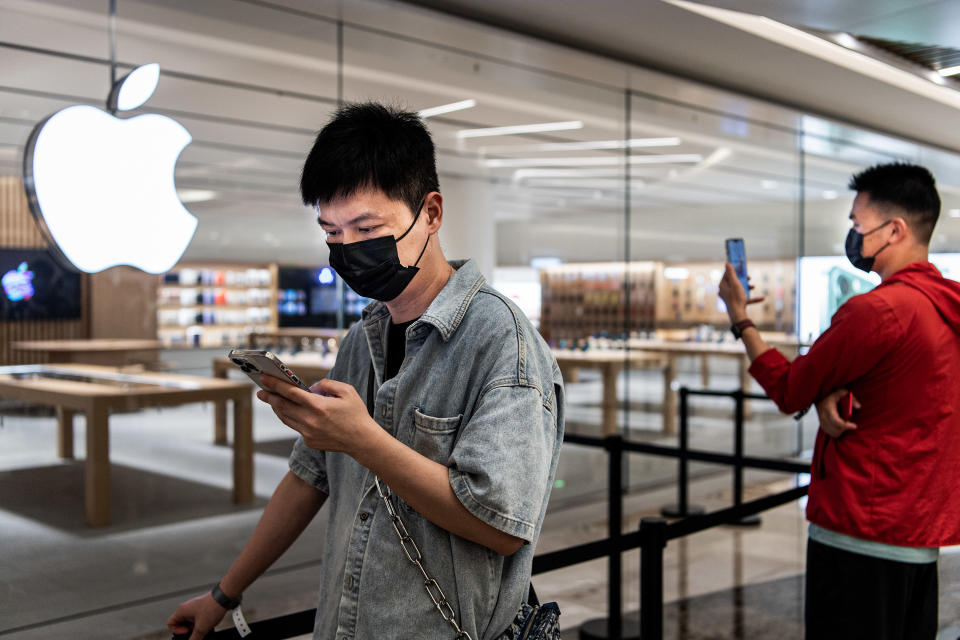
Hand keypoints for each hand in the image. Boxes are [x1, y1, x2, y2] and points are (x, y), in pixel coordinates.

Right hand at [167, 593, 226, 639]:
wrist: (225, 597)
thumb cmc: (212, 607)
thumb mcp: (201, 627)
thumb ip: (194, 638)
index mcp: (181, 610)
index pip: (170, 623)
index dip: (177, 631)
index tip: (187, 632)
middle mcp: (186, 607)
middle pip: (181, 623)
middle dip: (188, 629)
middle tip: (196, 630)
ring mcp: (194, 607)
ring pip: (190, 621)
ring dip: (196, 626)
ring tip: (204, 626)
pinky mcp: (201, 607)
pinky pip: (197, 618)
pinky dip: (201, 622)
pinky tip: (208, 623)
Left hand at [256, 374, 378, 456]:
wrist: (362, 441)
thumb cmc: (356, 415)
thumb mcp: (347, 391)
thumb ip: (327, 384)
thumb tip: (313, 387)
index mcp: (318, 406)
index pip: (290, 392)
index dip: (275, 384)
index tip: (264, 378)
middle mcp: (310, 420)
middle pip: (282, 406)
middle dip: (269, 397)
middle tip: (261, 390)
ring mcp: (308, 433)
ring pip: (285, 418)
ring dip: (276, 408)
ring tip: (271, 400)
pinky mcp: (309, 441)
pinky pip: (295, 426)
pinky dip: (289, 417)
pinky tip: (289, 411)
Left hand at [718, 263, 764, 321]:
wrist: (738, 315)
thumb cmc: (736, 298)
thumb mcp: (735, 283)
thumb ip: (731, 273)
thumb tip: (727, 263)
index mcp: (722, 286)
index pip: (727, 274)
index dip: (734, 270)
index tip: (741, 267)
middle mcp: (725, 292)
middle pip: (734, 282)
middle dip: (743, 279)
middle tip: (749, 277)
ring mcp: (731, 298)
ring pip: (739, 289)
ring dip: (747, 287)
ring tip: (753, 286)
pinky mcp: (737, 303)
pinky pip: (745, 299)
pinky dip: (752, 298)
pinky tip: (762, 298)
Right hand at [815, 389, 860, 438]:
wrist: (819, 396)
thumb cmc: (832, 394)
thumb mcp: (843, 392)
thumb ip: (852, 398)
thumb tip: (859, 407)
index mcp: (828, 408)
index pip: (836, 421)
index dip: (846, 425)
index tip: (855, 426)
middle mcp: (823, 416)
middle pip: (835, 429)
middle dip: (845, 428)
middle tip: (850, 424)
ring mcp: (821, 421)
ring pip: (833, 432)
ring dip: (841, 431)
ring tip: (845, 424)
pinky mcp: (822, 424)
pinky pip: (829, 432)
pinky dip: (836, 432)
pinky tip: (840, 427)